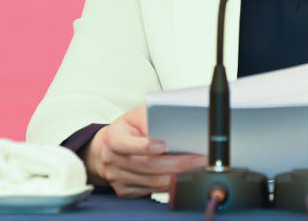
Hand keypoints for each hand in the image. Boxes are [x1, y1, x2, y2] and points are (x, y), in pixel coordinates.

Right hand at [83, 106, 207, 197]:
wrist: (109, 148)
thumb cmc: (128, 129)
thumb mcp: (136, 116)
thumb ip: (150, 118)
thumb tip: (170, 127)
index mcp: (113, 138)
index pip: (126, 144)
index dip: (146, 147)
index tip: (166, 145)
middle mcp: (113, 160)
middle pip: (146, 165)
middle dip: (176, 163)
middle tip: (198, 159)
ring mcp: (118, 178)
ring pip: (152, 182)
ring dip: (177, 176)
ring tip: (196, 169)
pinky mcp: (125, 191)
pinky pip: (151, 191)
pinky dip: (169, 186)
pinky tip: (183, 178)